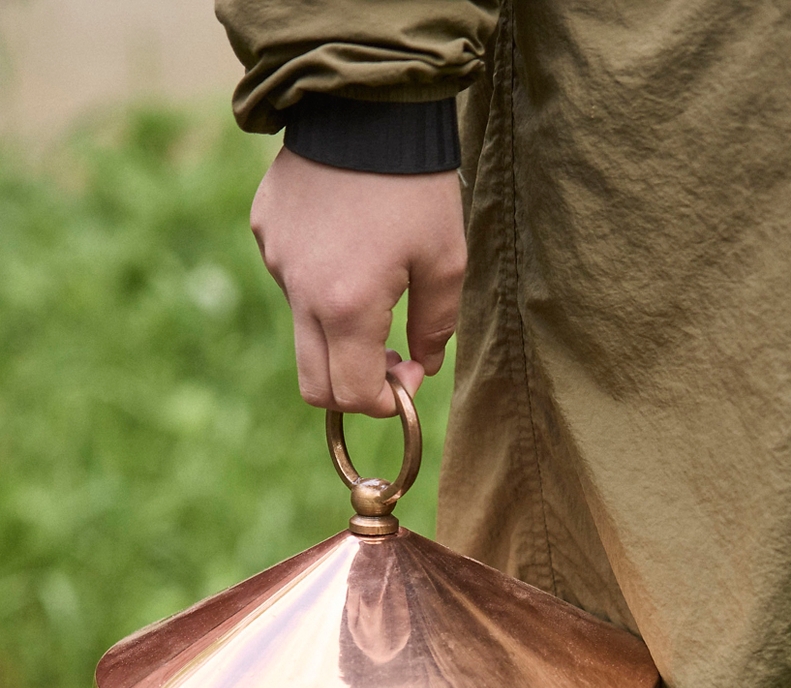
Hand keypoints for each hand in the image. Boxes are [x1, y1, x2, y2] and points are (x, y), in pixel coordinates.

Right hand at [250, 146, 465, 416]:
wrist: (365, 105)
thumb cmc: (415, 186)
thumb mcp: (446, 262)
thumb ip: (436, 328)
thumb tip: (422, 366)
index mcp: (347, 307)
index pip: (353, 395)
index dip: (385, 402)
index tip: (408, 378)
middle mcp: (302, 292)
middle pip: (315, 384)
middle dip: (353, 388)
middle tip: (388, 360)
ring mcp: (277, 260)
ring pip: (304, 331)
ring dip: (338, 331)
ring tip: (373, 285)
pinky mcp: (266, 232)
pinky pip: (291, 280)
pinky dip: (320, 285)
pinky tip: (347, 245)